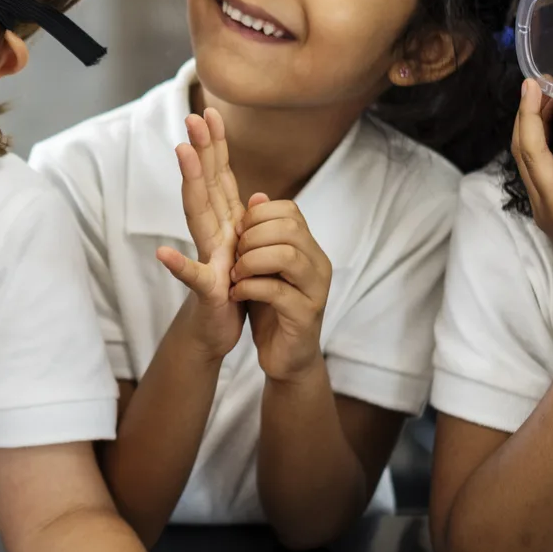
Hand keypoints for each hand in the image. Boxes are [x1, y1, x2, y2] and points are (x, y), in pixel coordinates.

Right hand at [157, 110, 248, 361]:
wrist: (216, 330)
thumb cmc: (231, 289)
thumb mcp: (246, 251)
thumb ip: (246, 222)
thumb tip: (261, 194)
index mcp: (225, 224)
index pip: (220, 178)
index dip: (216, 146)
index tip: (212, 113)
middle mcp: (212, 234)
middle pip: (205, 186)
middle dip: (200, 150)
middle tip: (193, 117)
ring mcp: (207, 258)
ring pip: (198, 216)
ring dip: (190, 184)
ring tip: (183, 155)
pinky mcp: (207, 289)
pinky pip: (193, 276)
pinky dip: (177, 265)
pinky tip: (162, 253)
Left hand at [231, 197, 330, 380]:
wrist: (284, 355)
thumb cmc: (270, 307)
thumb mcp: (261, 266)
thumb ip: (259, 234)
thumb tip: (257, 196)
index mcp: (308, 248)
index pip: (289, 210)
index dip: (257, 216)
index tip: (238, 233)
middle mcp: (318, 264)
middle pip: (289, 228)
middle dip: (252, 237)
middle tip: (234, 257)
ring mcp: (316, 290)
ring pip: (287, 256)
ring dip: (251, 262)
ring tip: (235, 275)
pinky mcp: (305, 316)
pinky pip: (278, 291)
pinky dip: (250, 288)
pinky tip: (237, 294)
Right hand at [512, 81, 552, 316]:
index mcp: (551, 205)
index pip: (530, 155)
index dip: (529, 121)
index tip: (537, 91)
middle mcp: (546, 206)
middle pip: (522, 150)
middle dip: (524, 112)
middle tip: (531, 79)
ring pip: (536, 157)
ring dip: (537, 119)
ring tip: (547, 89)